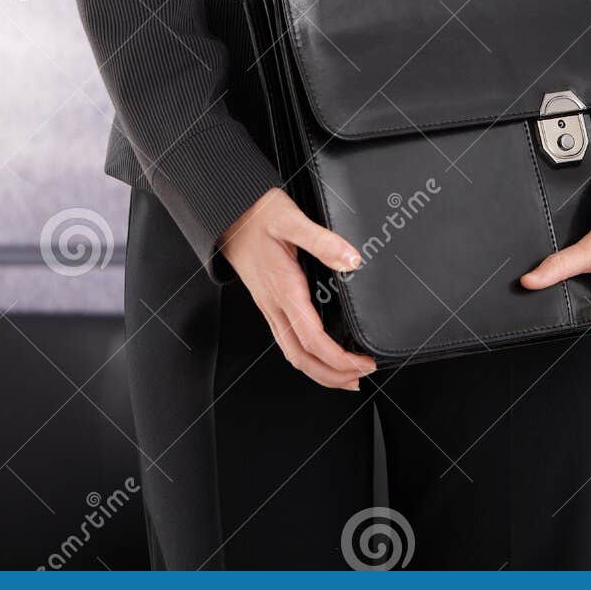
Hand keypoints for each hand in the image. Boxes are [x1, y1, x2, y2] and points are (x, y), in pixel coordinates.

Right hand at [218, 187, 377, 389]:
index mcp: (284, 289)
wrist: (227, 212)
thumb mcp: (292, 219)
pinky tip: (319, 351)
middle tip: (359, 377)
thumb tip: (352, 259)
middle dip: (331, 375)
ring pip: (292, 353)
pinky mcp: (268, 302)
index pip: (313, 340)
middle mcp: (274, 304)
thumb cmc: (257, 215)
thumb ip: (323, 241)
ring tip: (344, 375)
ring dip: (318, 370)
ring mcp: (269, 306)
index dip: (339, 359)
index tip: (362, 363)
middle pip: (301, 358)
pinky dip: (306, 355)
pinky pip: (286, 340)